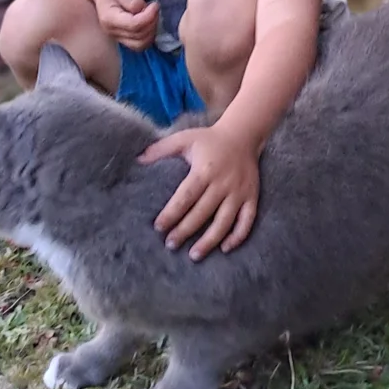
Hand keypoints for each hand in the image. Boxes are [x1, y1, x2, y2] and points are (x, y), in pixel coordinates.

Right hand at [90, 0, 157, 48]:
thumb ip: (132, 0)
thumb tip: (143, 10)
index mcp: (109, 18)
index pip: (133, 25)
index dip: (149, 16)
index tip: (155, 4)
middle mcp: (112, 31)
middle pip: (139, 36)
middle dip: (151, 23)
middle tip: (154, 8)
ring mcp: (117, 37)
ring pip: (140, 44)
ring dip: (152, 31)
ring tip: (152, 15)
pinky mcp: (123, 38)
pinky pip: (140, 44)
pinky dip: (148, 35)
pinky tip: (149, 22)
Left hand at [138, 124, 259, 260]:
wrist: (243, 134)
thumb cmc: (209, 139)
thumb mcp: (185, 138)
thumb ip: (161, 148)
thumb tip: (137, 159)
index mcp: (205, 169)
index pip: (186, 196)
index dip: (172, 213)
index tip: (158, 227)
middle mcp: (223, 182)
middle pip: (203, 212)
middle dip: (185, 231)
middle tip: (170, 245)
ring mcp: (239, 192)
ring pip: (225, 221)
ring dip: (210, 240)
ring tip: (194, 255)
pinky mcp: (252, 196)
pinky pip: (247, 221)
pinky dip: (238, 237)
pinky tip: (225, 248)